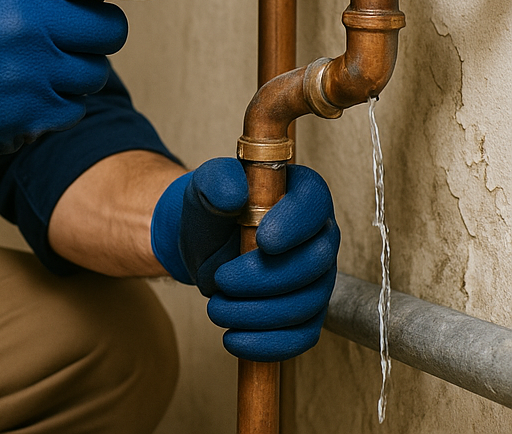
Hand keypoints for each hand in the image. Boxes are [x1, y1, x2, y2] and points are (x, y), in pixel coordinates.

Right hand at [0, 0, 167, 168]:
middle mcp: (30, 24)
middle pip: (110, 26)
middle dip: (99, 25)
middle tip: (74, 26)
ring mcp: (31, 74)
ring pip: (96, 70)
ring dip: (78, 65)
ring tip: (39, 60)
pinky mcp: (28, 116)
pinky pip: (74, 105)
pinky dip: (58, 98)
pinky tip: (24, 87)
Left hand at [150, 158, 339, 361]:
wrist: (203, 242)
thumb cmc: (212, 207)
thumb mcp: (206, 185)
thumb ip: (218, 180)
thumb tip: (235, 194)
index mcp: (301, 192)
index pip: (314, 203)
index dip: (295, 225)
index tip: (264, 241)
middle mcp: (319, 234)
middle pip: (314, 263)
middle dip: (264, 278)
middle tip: (222, 280)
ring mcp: (318, 277)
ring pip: (307, 304)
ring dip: (258, 313)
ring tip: (217, 308)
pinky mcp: (308, 312)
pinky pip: (302, 336)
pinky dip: (267, 343)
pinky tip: (234, 338)